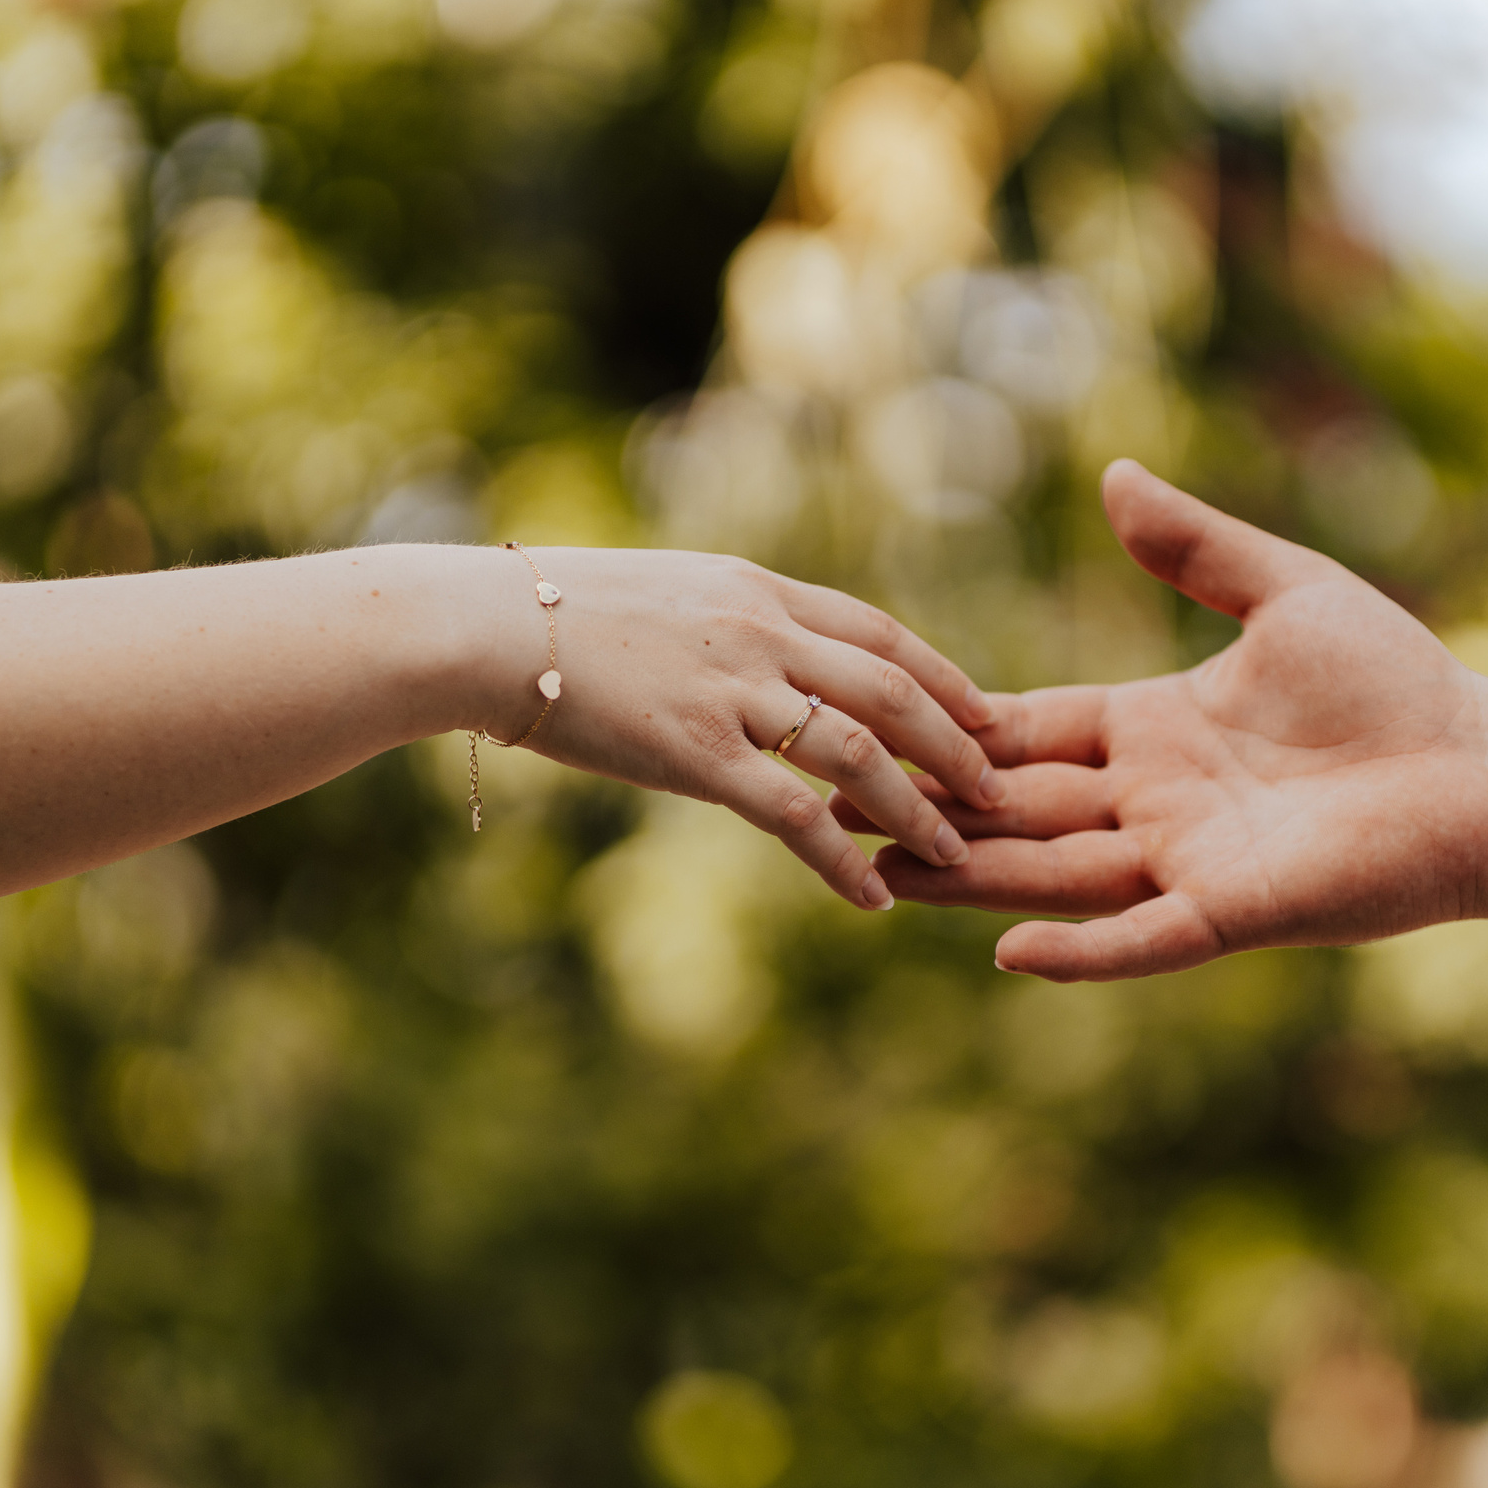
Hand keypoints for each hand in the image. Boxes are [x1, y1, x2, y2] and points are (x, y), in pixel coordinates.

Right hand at [484, 548, 1004, 910]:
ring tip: (960, 854)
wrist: (487, 628)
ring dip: (920, 808)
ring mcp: (735, 693)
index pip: (877, 631)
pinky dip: (845, 862)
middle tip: (1000, 789)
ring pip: (862, 754)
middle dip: (957, 743)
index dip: (940, 675)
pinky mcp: (700, 754)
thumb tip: (754, 648)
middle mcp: (762, 633)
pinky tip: (874, 897)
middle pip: (894, 688)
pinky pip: (797, 817)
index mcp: (756, 589)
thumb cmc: (555, 613)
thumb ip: (723, 620)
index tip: (981, 711)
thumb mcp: (664, 594)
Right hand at [830, 463, 1487, 975]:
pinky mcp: (1233, 912)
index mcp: (1155, 729)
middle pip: (1016, 809)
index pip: (1031, 732)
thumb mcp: (1284, 592)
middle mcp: (1154, 803)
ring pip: (1052, 875)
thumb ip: (1194, 547)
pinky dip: (1078, 951)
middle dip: (927, 807)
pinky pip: (1140, 939)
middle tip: (826, 805)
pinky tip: (1007, 957)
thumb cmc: (1400, 683)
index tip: (864, 719)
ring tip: (874, 877)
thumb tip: (1116, 475)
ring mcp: (1186, 863)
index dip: (953, 730)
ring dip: (969, 881)